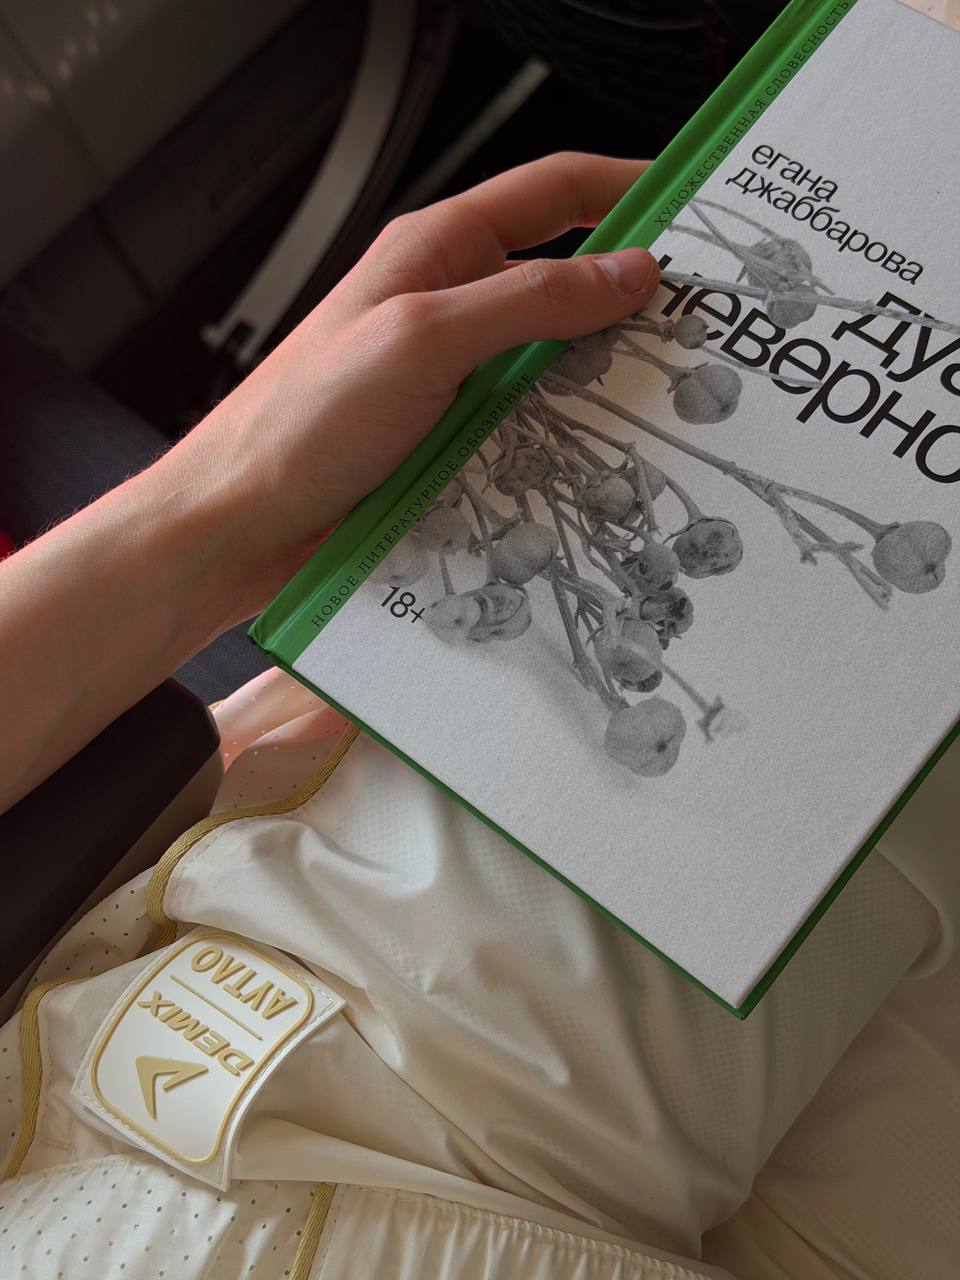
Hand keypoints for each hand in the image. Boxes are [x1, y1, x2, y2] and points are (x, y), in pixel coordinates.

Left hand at [0, 152, 656, 808]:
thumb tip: (628, 271)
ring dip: (603, 376)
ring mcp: (448, 376)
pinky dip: (567, 433)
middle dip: (631, 297)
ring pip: (551, 360)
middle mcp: (446, 305)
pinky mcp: (446, 437)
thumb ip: (527, 300)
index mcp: (435, 251)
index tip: (699, 208)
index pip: (552, 193)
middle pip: (561, 279)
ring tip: (671, 399)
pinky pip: (526, 423)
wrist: (239, 525)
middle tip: (704, 325)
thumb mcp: (423, 340)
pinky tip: (601, 459)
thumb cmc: (301, 424)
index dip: (628, 188)